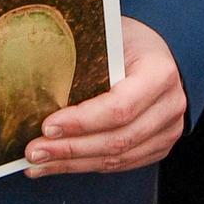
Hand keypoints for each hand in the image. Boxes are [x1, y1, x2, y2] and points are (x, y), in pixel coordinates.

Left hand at [24, 18, 187, 175]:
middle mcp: (170, 105)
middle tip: (34, 152)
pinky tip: (60, 164)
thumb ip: (84, 60)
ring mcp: (168, 130)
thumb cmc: (126, 40)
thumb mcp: (108, 37)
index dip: (81, 122)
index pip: (119, 107)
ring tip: (38, 163)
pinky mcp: (159, 146)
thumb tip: (34, 82)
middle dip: (70, 149)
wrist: (154, 51)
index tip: (47, 127)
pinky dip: (88, 165)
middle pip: (117, 139)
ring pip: (117, 158)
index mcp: (159, 72)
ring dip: (73, 163)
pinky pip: (121, 164)